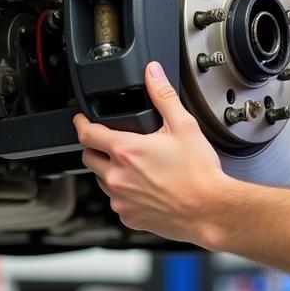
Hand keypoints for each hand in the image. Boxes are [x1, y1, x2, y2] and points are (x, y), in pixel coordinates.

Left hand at [73, 61, 227, 243]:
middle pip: (89, 158)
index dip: (81, 123)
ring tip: (132, 164)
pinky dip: (123, 192)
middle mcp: (118, 178)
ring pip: (101, 181)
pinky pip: (116, 201)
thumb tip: (152, 73)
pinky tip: (143, 186)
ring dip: (108, 170)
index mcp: (127, 151)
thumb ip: (163, 95)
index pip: (88, 134)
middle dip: (95, 146)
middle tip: (109, 140)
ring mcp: (121, 200)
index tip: (80, 119)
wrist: (208, 208)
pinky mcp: (129, 217)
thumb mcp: (183, 125)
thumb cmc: (198, 172)